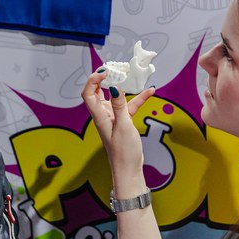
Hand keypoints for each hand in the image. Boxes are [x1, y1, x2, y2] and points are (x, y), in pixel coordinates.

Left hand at [81, 69, 154, 191]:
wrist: (129, 170)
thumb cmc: (123, 152)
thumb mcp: (124, 126)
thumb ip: (120, 106)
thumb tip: (115, 87)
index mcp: (99, 116)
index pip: (88, 93)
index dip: (93, 80)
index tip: (106, 71)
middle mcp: (103, 115)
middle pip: (98, 92)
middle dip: (105, 79)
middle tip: (115, 68)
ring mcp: (113, 118)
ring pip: (116, 98)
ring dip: (123, 87)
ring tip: (130, 74)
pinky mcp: (122, 122)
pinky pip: (128, 106)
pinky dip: (137, 99)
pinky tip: (149, 92)